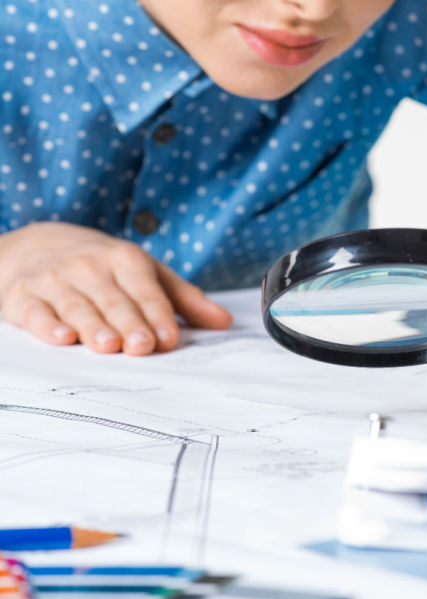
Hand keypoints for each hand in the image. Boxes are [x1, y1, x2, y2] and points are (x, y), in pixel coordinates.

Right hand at [0, 222, 231, 354]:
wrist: (34, 246)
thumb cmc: (103, 267)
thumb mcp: (145, 272)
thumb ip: (184, 299)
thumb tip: (224, 321)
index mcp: (125, 259)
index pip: (146, 290)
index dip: (158, 314)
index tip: (169, 338)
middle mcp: (89, 266)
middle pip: (114, 301)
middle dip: (129, 324)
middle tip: (143, 346)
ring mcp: (55, 280)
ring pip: (78, 307)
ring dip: (94, 327)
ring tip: (109, 346)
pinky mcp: (24, 296)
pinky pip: (36, 312)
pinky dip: (48, 325)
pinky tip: (63, 338)